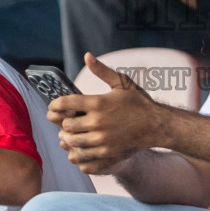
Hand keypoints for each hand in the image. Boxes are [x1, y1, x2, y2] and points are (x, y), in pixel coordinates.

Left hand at [50, 54, 163, 172]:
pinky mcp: (106, 152)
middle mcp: (97, 121)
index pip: (65, 103)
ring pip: (71, 141)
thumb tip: (86, 56)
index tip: (53, 106)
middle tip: (66, 120)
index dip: (54, 105)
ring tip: (71, 132)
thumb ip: (102, 70)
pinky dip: (76, 150)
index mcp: (98, 102)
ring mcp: (101, 139)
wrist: (156, 125)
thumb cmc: (139, 102)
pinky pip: (81, 155)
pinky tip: (80, 145)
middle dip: (63, 122)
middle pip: (66, 124)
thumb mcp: (121, 82)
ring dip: (68, 136)